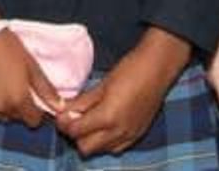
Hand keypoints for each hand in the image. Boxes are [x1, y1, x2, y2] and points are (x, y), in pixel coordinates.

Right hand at [0, 30, 58, 127]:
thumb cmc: (8, 47)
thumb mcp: (32, 66)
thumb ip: (46, 90)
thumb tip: (60, 107)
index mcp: (19, 100)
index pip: (33, 121)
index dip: (35, 111)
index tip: (32, 97)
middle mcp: (1, 108)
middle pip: (16, 118)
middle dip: (19, 107)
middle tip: (16, 87)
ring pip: (0, 116)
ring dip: (4, 107)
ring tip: (2, 86)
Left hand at [61, 28, 187, 155]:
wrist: (158, 68)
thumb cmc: (129, 71)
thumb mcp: (102, 85)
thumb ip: (82, 102)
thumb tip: (63, 112)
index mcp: (108, 117)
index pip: (76, 132)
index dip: (64, 124)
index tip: (61, 115)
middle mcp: (118, 132)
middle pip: (85, 148)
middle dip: (76, 135)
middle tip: (74, 118)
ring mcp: (129, 136)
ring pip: (100, 150)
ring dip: (91, 139)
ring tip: (90, 120)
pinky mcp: (137, 136)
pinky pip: (115, 148)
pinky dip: (106, 141)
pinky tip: (106, 125)